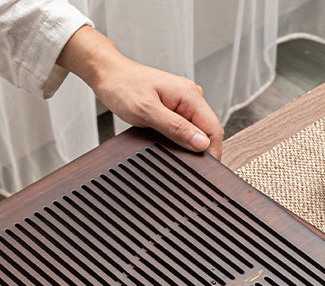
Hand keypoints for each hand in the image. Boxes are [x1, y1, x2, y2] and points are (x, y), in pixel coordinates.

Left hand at [57, 26, 223, 159]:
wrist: (109, 75)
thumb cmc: (124, 87)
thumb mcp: (148, 112)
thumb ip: (176, 128)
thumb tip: (201, 144)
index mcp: (190, 95)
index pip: (214, 129)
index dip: (213, 152)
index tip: (206, 170)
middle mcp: (190, 97)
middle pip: (208, 132)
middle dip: (201, 152)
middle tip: (187, 167)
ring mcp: (183, 102)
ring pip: (196, 131)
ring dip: (190, 146)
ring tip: (177, 156)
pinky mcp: (174, 108)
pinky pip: (185, 128)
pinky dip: (181, 140)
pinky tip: (171, 146)